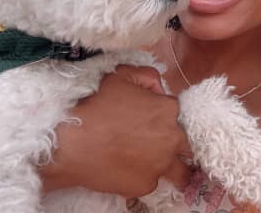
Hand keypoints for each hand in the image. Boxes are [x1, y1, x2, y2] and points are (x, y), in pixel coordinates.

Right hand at [39, 66, 192, 196]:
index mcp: (168, 110)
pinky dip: (144, 175)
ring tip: (162, 165)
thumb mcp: (121, 76)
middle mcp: (171, 139)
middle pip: (186, 143)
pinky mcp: (146, 185)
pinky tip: (128, 168)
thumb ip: (147, 75)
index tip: (150, 113)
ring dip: (174, 166)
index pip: (175, 110)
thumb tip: (159, 88)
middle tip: (160, 140)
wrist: (73, 143)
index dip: (162, 110)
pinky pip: (152, 181)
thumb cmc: (97, 106)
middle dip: (177, 141)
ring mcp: (160, 165)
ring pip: (180, 171)